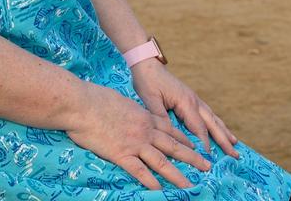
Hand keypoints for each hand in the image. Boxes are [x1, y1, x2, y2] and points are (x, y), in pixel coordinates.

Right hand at [65, 82, 210, 189]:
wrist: (82, 103)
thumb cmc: (95, 98)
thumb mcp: (120, 100)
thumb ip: (129, 110)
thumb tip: (128, 112)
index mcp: (145, 116)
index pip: (170, 130)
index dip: (185, 140)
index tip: (196, 147)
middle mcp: (145, 130)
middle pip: (174, 147)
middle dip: (193, 157)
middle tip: (208, 166)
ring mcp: (135, 143)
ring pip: (162, 162)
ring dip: (178, 175)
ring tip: (191, 185)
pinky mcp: (121, 154)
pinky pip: (140, 171)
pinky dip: (151, 183)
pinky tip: (160, 191)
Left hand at [130, 59, 239, 158]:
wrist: (148, 64)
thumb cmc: (148, 81)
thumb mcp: (150, 100)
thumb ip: (160, 117)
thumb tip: (171, 135)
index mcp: (186, 102)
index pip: (199, 128)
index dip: (204, 144)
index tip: (208, 159)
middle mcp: (194, 101)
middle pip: (212, 124)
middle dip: (224, 140)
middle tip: (235, 155)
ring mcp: (194, 99)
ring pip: (213, 118)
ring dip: (224, 132)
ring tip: (234, 144)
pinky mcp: (191, 99)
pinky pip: (207, 114)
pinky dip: (216, 123)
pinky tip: (220, 128)